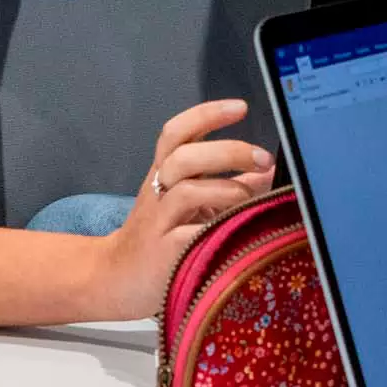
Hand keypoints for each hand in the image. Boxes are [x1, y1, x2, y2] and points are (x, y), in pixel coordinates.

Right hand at [92, 100, 274, 318]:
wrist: (118, 278)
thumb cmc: (162, 236)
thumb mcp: (191, 205)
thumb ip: (227, 186)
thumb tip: (268, 170)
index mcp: (164, 174)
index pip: (178, 133)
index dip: (207, 115)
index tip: (240, 107)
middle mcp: (158, 192)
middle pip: (184, 155)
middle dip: (228, 151)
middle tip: (262, 157)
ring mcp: (158, 222)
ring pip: (186, 191)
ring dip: (226, 189)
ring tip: (248, 198)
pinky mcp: (164, 253)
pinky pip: (190, 235)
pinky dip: (216, 229)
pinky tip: (235, 231)